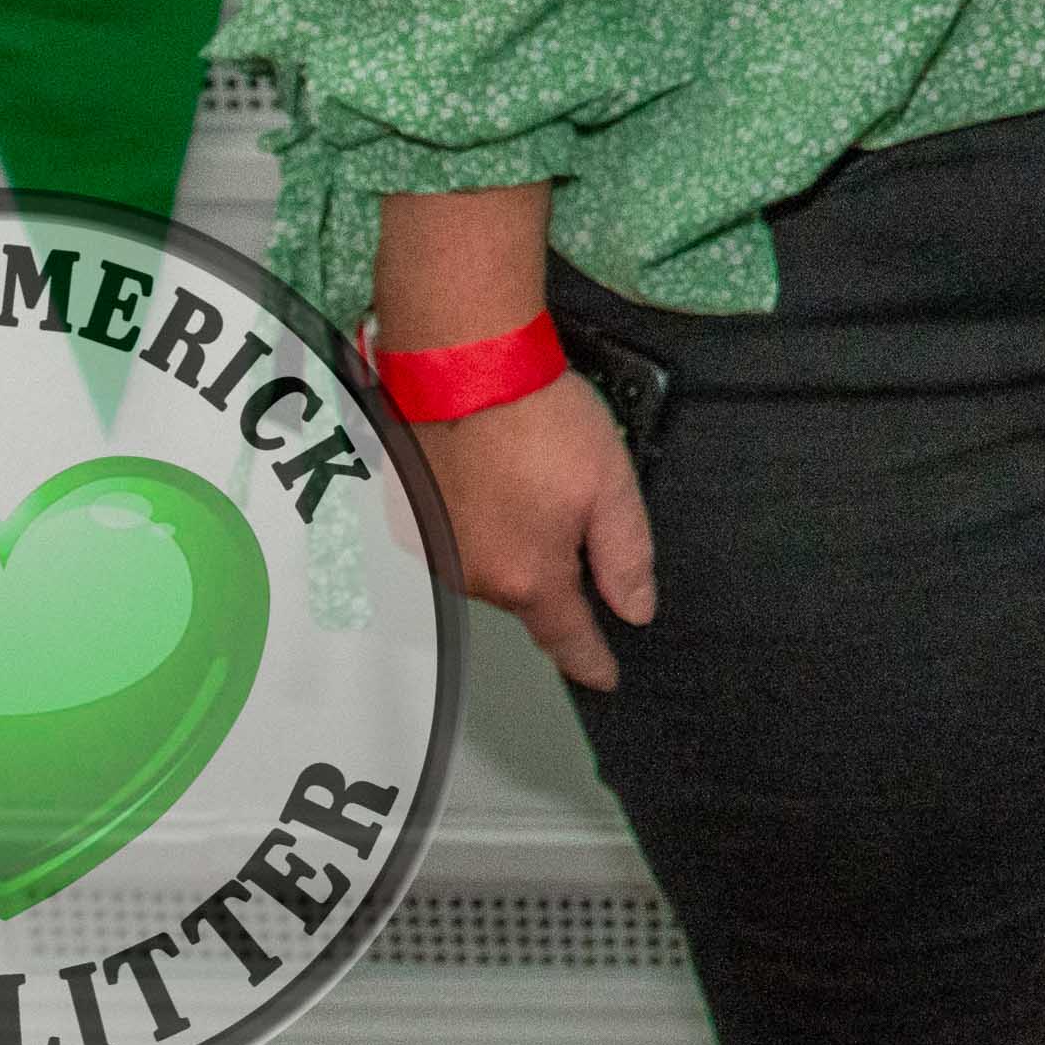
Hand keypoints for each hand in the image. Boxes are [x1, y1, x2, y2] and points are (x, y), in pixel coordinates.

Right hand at [420, 374, 658, 688]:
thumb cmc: (541, 422)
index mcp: (527, 578)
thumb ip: (625, 557)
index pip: (566, 637)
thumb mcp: (611, 487)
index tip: (605, 678)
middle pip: (528, 593)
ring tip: (531, 479)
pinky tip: (493, 473)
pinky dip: (481, 517)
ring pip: (492, 564)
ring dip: (515, 541)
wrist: (461, 366)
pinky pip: (459, 534)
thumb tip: (635, 611)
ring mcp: (434, 548)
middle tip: (575, 510)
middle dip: (556, 571)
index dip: (590, 660)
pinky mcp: (409, 515)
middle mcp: (473, 578)